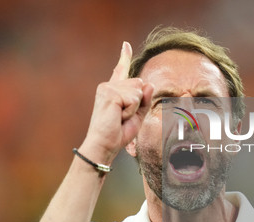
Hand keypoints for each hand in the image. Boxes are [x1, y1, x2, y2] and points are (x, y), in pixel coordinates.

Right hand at [82, 42, 153, 162]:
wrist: (104, 145)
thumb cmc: (118, 134)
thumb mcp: (137, 116)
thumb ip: (144, 100)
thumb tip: (149, 83)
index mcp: (114, 90)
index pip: (121, 70)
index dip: (124, 57)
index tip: (126, 44)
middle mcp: (109, 86)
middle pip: (139, 84)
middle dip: (138, 103)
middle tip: (122, 118)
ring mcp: (108, 88)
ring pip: (138, 91)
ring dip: (134, 108)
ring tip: (120, 118)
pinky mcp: (110, 93)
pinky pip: (134, 98)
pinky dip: (131, 111)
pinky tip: (119, 117)